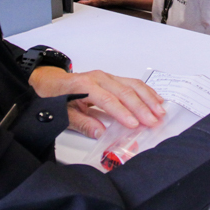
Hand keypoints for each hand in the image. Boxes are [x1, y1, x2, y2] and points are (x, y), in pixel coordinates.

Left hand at [30, 66, 165, 137]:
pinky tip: (157, 100)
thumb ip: (82, 123)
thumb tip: (100, 132)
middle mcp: (99, 78)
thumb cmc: (55, 96)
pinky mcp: (113, 78)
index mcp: (85, 85)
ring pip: (133, 85)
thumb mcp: (64, 113)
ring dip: (148, 98)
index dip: (122, 112)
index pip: (108, 100)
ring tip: (160, 112)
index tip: (134, 124)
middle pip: (124, 92)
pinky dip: (147, 91)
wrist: (50, 81)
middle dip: (141, 107)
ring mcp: (108, 76)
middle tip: (153, 121)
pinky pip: (133, 83)